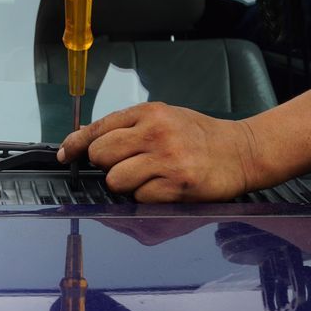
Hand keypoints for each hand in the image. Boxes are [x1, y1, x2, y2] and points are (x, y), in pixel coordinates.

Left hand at [58, 102, 258, 201]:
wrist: (243, 151)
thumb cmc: (199, 135)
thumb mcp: (163, 118)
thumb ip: (126, 126)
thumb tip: (85, 138)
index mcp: (149, 112)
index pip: (98, 128)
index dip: (76, 144)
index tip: (66, 154)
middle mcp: (156, 133)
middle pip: (100, 154)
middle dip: (105, 164)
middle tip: (123, 164)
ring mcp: (167, 160)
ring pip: (116, 180)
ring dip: (124, 183)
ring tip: (146, 177)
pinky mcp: (178, 185)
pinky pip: (140, 197)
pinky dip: (146, 196)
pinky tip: (163, 187)